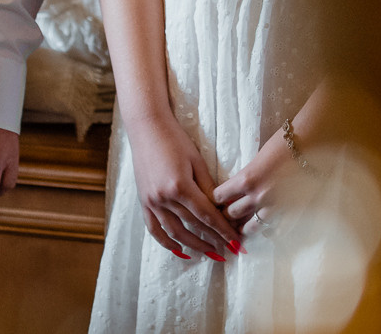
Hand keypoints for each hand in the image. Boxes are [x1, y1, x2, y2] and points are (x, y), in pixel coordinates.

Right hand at [127, 114, 239, 261]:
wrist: (147, 128)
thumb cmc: (175, 140)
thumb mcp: (196, 161)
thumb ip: (208, 187)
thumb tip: (222, 209)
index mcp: (180, 186)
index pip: (207, 216)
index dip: (223, 231)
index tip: (236, 242)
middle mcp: (164, 198)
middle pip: (193, 226)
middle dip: (213, 240)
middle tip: (229, 251)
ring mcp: (152, 202)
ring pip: (175, 232)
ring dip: (194, 245)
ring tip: (211, 253)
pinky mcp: (144, 201)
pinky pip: (155, 229)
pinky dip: (167, 242)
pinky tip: (180, 250)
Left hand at [214, 125, 295, 238]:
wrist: (312, 141)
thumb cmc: (284, 142)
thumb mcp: (258, 158)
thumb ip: (247, 176)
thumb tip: (238, 189)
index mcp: (246, 179)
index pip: (220, 197)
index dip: (218, 199)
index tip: (218, 200)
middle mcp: (258, 196)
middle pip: (232, 214)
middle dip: (228, 215)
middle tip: (227, 215)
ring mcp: (276, 207)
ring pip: (251, 228)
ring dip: (244, 227)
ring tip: (242, 228)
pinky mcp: (292, 212)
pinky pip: (275, 231)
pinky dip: (269, 231)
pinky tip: (267, 230)